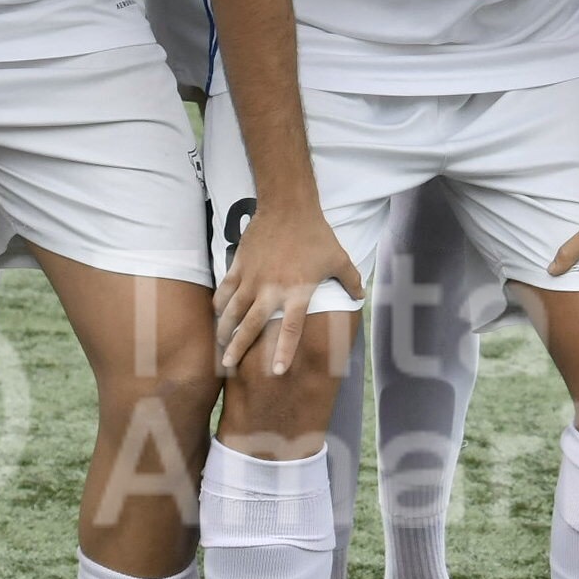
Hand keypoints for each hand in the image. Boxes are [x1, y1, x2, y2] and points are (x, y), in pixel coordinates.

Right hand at [214, 198, 364, 378]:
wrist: (288, 207)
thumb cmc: (316, 234)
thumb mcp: (340, 258)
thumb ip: (351, 281)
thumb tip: (361, 296)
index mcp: (298, 291)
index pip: (290, 329)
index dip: (283, 351)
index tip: (276, 372)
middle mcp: (271, 289)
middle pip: (251, 326)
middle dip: (237, 348)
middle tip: (228, 366)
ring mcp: (252, 278)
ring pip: (232, 311)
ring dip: (224, 330)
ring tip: (219, 347)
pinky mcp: (239, 266)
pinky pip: (225, 290)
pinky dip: (219, 304)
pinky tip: (217, 315)